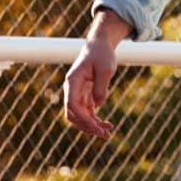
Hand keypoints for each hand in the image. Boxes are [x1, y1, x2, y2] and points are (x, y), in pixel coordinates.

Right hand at [63, 14, 126, 137]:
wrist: (100, 46)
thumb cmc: (102, 55)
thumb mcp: (105, 69)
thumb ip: (101, 87)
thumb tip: (98, 105)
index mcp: (72, 81)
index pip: (72, 105)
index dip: (83, 119)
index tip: (96, 127)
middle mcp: (72, 89)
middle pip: (74, 115)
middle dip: (87, 127)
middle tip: (104, 134)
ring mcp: (77, 93)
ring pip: (81, 117)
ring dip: (92, 126)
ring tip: (108, 133)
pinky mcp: (85, 95)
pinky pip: (88, 113)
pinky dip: (95, 120)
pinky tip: (107, 126)